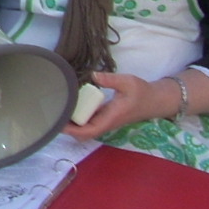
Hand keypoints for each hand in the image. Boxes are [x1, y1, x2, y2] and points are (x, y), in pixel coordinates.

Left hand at [62, 70, 176, 139]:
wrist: (155, 100)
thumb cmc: (142, 92)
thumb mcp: (128, 82)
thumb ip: (110, 79)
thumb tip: (93, 75)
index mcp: (110, 118)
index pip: (89, 131)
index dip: (73, 131)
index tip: (59, 123)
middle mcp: (106, 122)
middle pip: (83, 133)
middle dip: (68, 128)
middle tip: (52, 114)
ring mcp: (105, 120)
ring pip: (85, 128)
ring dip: (72, 122)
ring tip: (57, 110)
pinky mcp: (105, 115)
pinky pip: (89, 120)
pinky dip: (79, 116)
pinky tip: (70, 104)